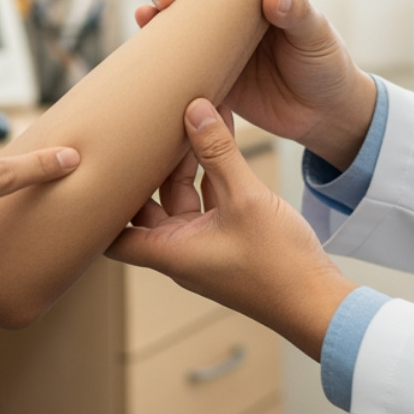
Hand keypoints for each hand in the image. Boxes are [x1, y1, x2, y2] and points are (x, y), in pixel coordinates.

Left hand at [108, 100, 355, 359]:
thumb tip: (194, 110)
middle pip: (148, 205)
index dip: (99, 207)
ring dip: (186, 163)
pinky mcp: (231, 239)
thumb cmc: (279, 264)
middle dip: (149, 167)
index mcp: (170, 252)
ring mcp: (206, 245)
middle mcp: (181, 251)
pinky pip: (211, 200)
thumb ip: (218, 153)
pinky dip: (213, 173)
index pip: (113, 237)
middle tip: (150, 126)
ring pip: (182, 197)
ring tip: (191, 118)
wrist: (318, 302)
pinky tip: (222, 136)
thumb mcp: (246, 199)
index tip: (96, 170)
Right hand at [137, 0, 374, 167]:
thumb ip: (297, 13)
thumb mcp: (316, 35)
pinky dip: (154, 33)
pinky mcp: (205, 69)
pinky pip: (173, 49)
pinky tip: (144, 24)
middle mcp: (233, 9)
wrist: (320, 116)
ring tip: (159, 4)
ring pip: (179, 8)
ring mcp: (215, 38)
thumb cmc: (324, 65)